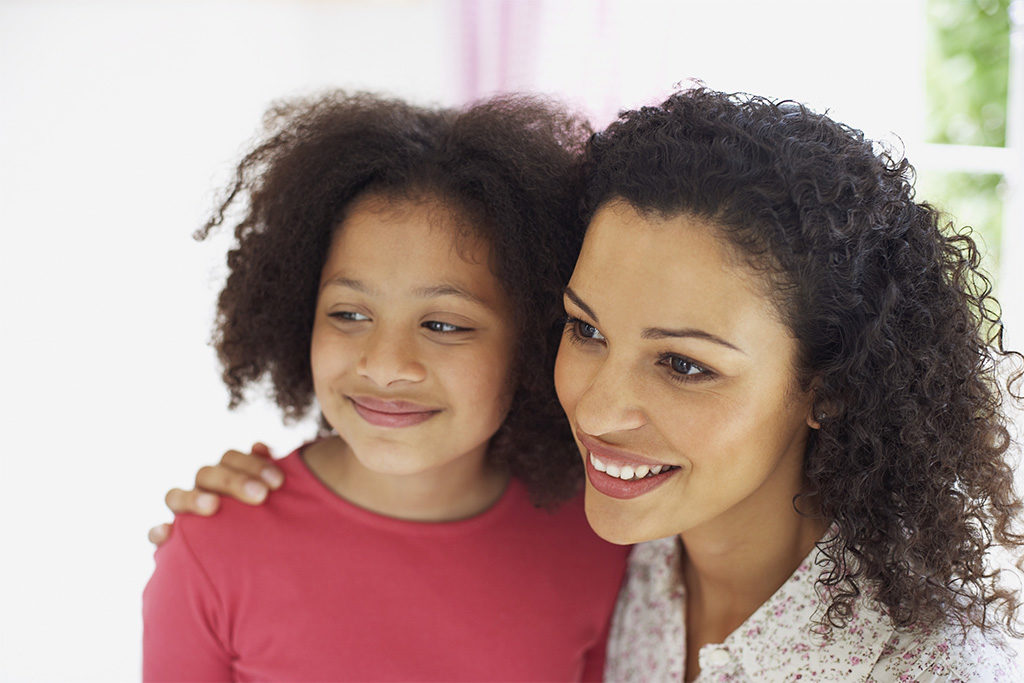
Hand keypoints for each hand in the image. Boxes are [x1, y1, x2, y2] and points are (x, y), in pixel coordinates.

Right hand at [147, 443, 283, 544]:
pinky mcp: (171, 540)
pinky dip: (158, 532)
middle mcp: (202, 490)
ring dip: (193, 498)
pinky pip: (155, 534)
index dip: (253, 464)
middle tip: (261, 496)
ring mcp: (184, 513)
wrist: (255, 566)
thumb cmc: (269, 528)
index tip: (278, 481)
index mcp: (226, 476)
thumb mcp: (271, 501)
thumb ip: (269, 477)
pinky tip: (166, 533)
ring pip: (176, 496)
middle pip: (207, 474)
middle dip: (234, 481)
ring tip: (212, 506)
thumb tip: (260, 446)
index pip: (232, 458)